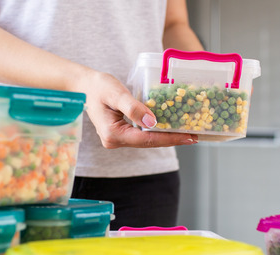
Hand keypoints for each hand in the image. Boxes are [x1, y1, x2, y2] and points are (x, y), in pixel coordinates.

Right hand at [75, 71, 197, 148]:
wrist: (84, 86)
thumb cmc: (98, 86)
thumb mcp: (116, 93)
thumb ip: (133, 107)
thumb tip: (153, 122)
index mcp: (113, 134)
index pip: (147, 139)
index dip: (169, 138)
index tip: (189, 137)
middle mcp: (114, 141)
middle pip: (148, 142)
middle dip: (171, 139)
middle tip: (195, 136)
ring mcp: (117, 139)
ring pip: (146, 140)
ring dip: (166, 136)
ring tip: (187, 133)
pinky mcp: (121, 134)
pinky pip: (142, 135)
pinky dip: (157, 131)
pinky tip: (170, 127)